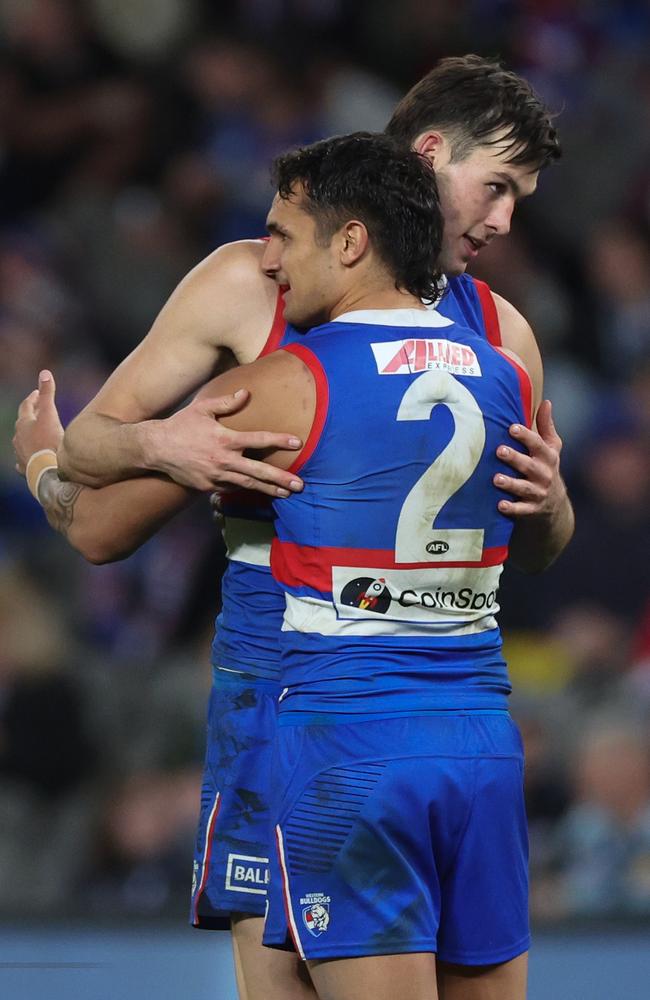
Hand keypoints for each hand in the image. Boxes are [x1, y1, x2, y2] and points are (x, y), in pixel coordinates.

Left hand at [13, 370, 63, 474]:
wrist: (47, 471)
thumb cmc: (49, 442)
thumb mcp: (50, 414)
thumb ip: (48, 393)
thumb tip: (44, 372)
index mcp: (24, 423)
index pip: (27, 406)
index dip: (33, 398)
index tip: (37, 393)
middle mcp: (18, 437)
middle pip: (23, 423)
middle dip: (31, 415)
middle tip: (39, 410)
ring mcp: (20, 453)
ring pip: (21, 441)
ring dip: (28, 435)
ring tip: (36, 434)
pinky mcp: (25, 467)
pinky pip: (22, 459)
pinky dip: (26, 455)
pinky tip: (27, 457)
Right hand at [148, 389, 303, 495]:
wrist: (155, 449)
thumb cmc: (180, 425)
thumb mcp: (202, 408)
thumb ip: (226, 402)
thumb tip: (246, 393)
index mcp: (225, 439)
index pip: (259, 439)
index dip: (279, 440)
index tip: (297, 443)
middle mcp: (223, 460)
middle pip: (258, 471)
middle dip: (281, 479)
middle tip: (300, 485)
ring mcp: (216, 476)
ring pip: (248, 485)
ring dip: (269, 490)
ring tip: (287, 493)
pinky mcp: (208, 487)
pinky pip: (230, 488)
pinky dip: (245, 489)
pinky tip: (260, 491)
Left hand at [493, 400, 565, 518]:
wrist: (555, 505)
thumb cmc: (546, 468)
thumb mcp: (551, 448)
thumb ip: (546, 426)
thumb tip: (546, 402)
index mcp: (548, 457)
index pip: (538, 445)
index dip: (526, 436)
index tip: (512, 428)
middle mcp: (544, 474)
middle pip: (529, 466)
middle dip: (515, 458)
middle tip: (499, 450)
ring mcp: (538, 493)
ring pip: (524, 488)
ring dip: (510, 484)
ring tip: (496, 478)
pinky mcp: (532, 510)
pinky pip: (522, 510)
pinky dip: (512, 508)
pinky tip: (500, 505)